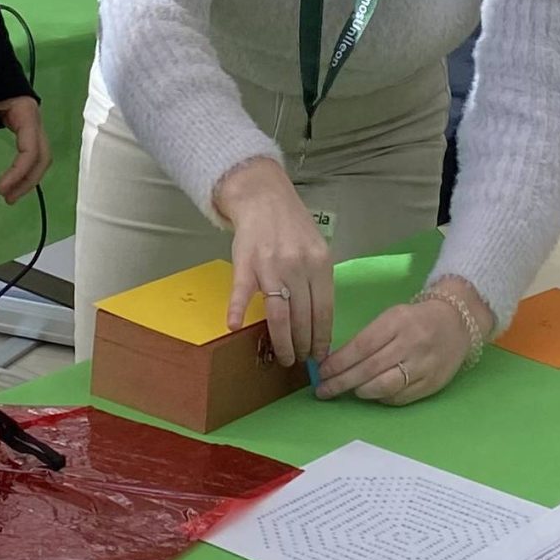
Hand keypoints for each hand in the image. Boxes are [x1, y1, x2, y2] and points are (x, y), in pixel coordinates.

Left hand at [0, 96, 50, 203]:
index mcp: (26, 113)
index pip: (30, 150)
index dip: (18, 172)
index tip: (0, 188)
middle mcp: (34, 120)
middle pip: (42, 157)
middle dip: (28, 180)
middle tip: (7, 199)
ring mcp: (30, 123)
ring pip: (39, 156)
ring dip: (27, 177)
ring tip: (8, 195)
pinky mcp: (23, 125)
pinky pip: (30, 151)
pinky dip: (23, 167)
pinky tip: (11, 179)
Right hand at [213, 157, 331, 362]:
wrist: (264, 198)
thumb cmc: (293, 226)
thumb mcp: (317, 249)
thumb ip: (319, 280)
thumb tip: (321, 321)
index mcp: (320, 264)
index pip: (324, 310)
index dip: (322, 337)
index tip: (321, 356)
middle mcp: (297, 267)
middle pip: (303, 317)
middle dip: (303, 345)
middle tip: (301, 361)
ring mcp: (270, 266)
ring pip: (278, 313)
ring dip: (282, 341)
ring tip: (284, 358)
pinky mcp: (245, 263)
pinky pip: (242, 291)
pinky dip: (238, 309)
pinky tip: (235, 326)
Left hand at [316, 280, 484, 403]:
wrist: (457, 322)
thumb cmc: (416, 319)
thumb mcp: (392, 317)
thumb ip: (369, 338)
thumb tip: (337, 362)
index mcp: (397, 322)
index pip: (362, 346)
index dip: (339, 362)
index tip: (321, 372)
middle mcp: (411, 343)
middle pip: (370, 368)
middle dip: (342, 381)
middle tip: (323, 390)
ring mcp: (423, 365)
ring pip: (384, 386)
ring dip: (361, 391)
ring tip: (347, 391)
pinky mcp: (432, 384)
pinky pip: (399, 397)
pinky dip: (381, 398)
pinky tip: (371, 394)